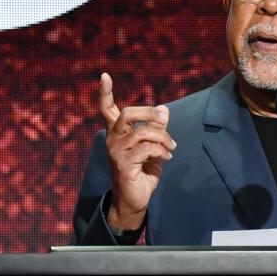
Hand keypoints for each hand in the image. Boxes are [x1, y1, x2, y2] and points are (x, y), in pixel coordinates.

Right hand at [99, 72, 175, 230]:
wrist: (135, 199)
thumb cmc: (143, 171)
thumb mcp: (154, 146)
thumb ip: (156, 128)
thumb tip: (164, 109)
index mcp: (117, 132)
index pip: (107, 109)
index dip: (105, 92)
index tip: (104, 75)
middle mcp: (112, 139)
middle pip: (128, 114)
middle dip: (149, 113)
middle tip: (164, 118)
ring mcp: (116, 151)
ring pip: (143, 132)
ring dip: (163, 137)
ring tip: (172, 147)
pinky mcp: (123, 164)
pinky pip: (146, 149)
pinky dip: (161, 150)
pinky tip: (167, 157)